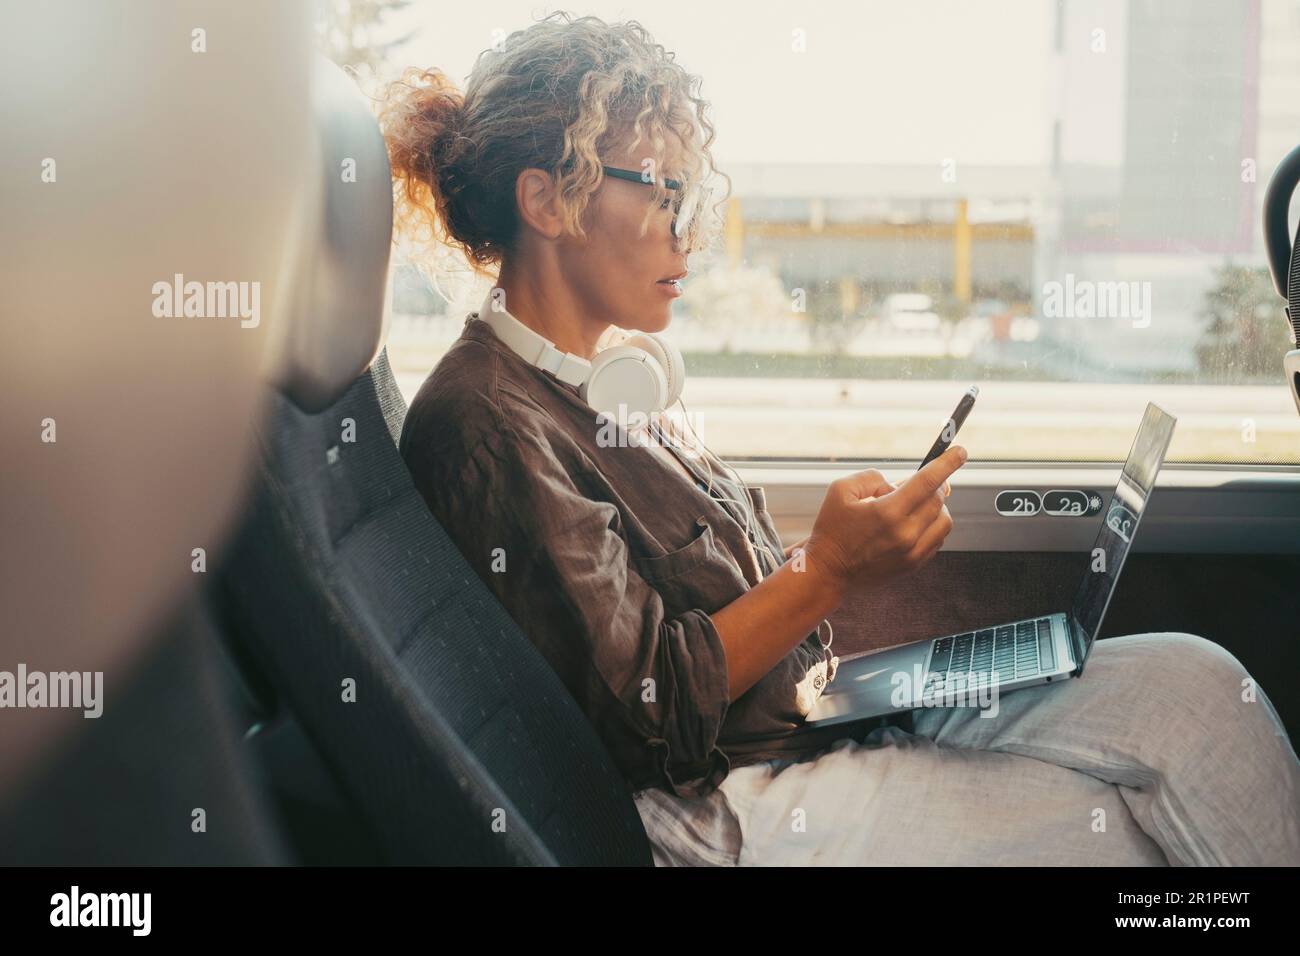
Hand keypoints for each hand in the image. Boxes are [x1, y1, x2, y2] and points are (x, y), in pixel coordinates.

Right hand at [801, 445, 965, 598]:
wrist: (828, 571)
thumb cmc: (832, 529)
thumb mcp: (841, 490)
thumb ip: (873, 477)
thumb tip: (898, 484)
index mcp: (887, 512)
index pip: (928, 482)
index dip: (947, 463)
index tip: (961, 451)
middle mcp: (905, 534)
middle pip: (938, 499)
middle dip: (932, 486)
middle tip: (914, 484)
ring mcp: (912, 552)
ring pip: (944, 520)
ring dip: (935, 507)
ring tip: (913, 506)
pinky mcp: (914, 565)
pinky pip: (937, 539)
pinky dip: (931, 526)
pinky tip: (911, 524)